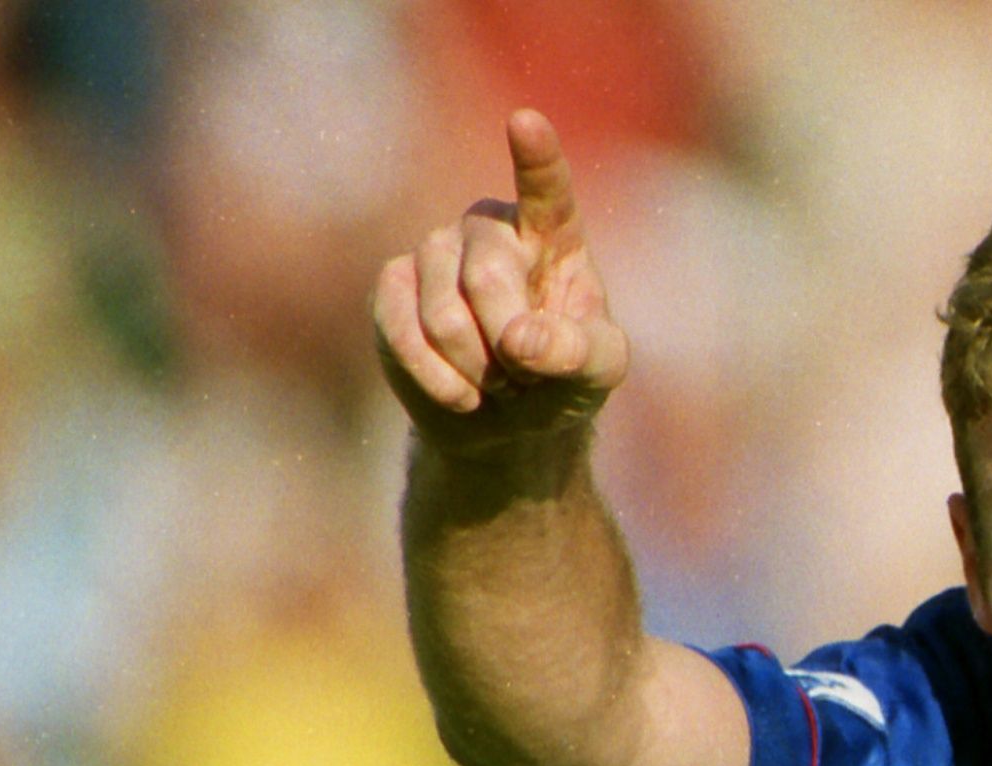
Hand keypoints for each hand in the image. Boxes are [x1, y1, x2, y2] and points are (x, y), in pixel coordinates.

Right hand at [373, 109, 628, 456]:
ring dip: (477, 367)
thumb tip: (522, 339)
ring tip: (499, 381)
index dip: (537, 158)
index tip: (526, 122)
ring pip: (442, 312)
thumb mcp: (598, 370)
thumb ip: (579, 351)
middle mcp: (490, 228)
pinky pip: (402, 331)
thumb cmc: (564, 378)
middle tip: (528, 374)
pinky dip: (437, 377)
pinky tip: (461, 394)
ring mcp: (436, 251)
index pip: (546, 190)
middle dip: (509, 343)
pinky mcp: (393, 286)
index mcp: (551, 233)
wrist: (508, 419)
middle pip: (488, 275)